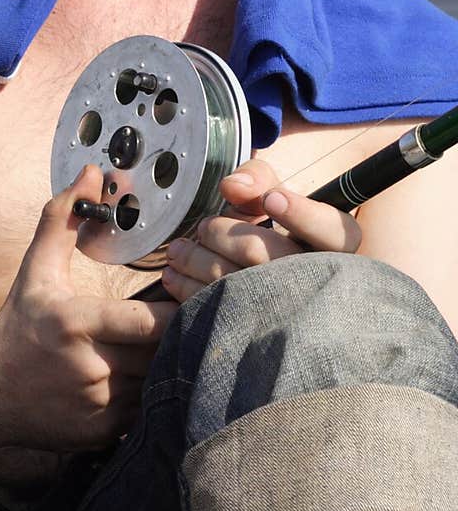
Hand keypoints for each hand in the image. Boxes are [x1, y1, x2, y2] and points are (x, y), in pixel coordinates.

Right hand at [0, 164, 176, 450]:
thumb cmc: (18, 325)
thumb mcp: (36, 270)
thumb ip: (63, 219)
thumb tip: (92, 173)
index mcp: (74, 323)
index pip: (146, 322)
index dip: (176, 313)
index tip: (189, 298)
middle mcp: (88, 368)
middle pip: (160, 353)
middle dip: (181, 337)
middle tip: (200, 318)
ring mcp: (97, 405)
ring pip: (159, 383)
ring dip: (170, 365)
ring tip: (181, 345)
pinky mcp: (104, 432)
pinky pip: (148, 410)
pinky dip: (155, 394)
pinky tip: (153, 377)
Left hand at [160, 156, 361, 302]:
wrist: (263, 286)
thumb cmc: (273, 234)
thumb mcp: (276, 196)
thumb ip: (258, 179)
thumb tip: (232, 188)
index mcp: (335, 245)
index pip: (334, 231)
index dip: (302, 215)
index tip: (272, 200)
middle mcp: (318, 280)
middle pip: (268, 255)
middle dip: (223, 235)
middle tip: (203, 228)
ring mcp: (289, 312)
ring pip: (238, 285)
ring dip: (197, 261)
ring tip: (178, 250)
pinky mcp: (258, 331)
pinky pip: (219, 311)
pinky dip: (189, 289)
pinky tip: (175, 276)